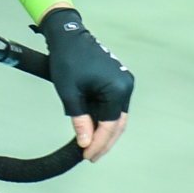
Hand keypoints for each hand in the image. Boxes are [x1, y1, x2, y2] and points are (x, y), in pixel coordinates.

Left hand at [37, 7, 131, 162]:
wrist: (68, 36)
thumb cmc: (67, 59)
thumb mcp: (70, 93)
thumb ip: (80, 119)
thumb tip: (85, 142)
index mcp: (117, 88)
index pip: (110, 125)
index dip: (99, 142)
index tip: (87, 155)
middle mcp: (126, 85)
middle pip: (118, 123)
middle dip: (104, 141)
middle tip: (91, 156)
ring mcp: (124, 82)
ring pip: (117, 116)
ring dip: (105, 132)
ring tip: (91, 147)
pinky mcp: (118, 80)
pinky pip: (113, 106)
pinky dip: (104, 119)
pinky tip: (94, 129)